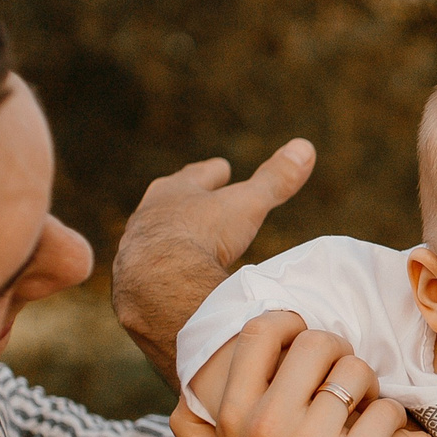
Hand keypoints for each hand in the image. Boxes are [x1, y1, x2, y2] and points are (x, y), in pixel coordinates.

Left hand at [113, 139, 315, 386]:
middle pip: (168, 206)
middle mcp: (147, 219)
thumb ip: (274, 180)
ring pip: (154, 243)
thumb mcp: (246, 205)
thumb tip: (304, 147)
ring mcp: (133, 254)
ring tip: (182, 250)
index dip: (212, 173)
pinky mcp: (131, 288)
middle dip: (184, 204)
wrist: (157, 283)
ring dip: (169, 244)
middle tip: (195, 201)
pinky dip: (163, 279)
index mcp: (173, 194)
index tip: (220, 167)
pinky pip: (149, 280)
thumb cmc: (202, 235)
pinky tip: (170, 289)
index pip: (196, 176)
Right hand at [175, 311, 403, 436]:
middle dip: (337, 352)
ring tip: (364, 406)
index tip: (305, 338)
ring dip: (368, 384)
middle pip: (316, 343)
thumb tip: (185, 396)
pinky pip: (386, 411)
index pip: (261, 334)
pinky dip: (390, 417)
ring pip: (357, 371)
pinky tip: (379, 435)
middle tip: (343, 376)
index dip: (290, 323)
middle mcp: (270, 425)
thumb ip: (194, 431)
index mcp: (235, 419)